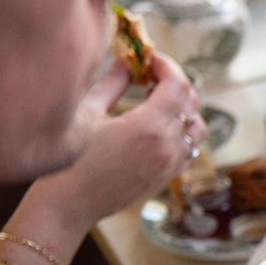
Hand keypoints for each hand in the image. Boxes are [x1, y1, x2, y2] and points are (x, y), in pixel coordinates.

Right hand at [30, 54, 205, 232]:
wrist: (68, 207)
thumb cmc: (70, 160)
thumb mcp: (88, 114)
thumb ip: (113, 84)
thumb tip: (127, 62)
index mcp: (150, 126)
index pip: (178, 84)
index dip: (167, 65)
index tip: (150, 57)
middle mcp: (168, 145)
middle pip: (191, 102)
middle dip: (175, 82)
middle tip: (151, 74)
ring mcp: (172, 164)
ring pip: (197, 127)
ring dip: (184, 108)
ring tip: (157, 100)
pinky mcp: (168, 177)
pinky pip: (191, 148)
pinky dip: (184, 132)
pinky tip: (160, 126)